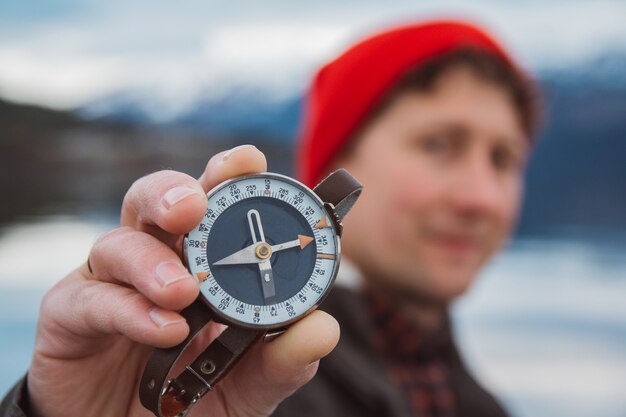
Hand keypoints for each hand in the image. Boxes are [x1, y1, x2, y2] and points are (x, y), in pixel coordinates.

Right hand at [27, 145, 339, 416]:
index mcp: (199, 264)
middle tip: (194, 205)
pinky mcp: (70, 318)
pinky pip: (90, 300)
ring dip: (151, 261)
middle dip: (175, 192)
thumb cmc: (189, 401)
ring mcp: (109, 285)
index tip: (249, 160)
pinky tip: (163, 329)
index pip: (211, 207)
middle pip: (155, 201)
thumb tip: (322, 329)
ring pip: (119, 243)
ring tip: (182, 291)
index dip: (226, 176)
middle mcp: (153, 262)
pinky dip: (128, 310)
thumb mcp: (246, 386)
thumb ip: (281, 361)